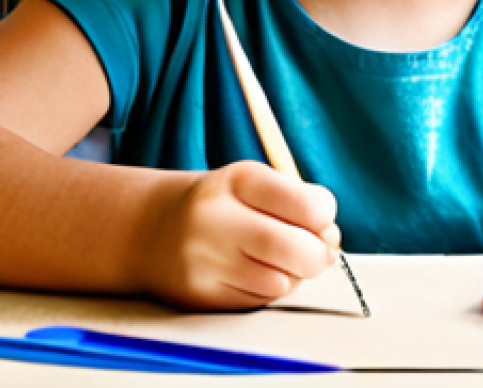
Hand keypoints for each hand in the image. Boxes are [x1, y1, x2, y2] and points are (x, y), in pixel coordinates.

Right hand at [141, 160, 339, 309]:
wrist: (151, 227)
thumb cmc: (221, 203)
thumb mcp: (253, 185)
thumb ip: (297, 204)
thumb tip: (331, 242)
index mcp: (239, 180)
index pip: (306, 204)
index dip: (325, 218)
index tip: (321, 219)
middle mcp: (217, 219)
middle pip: (294, 250)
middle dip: (317, 256)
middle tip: (317, 252)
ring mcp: (205, 261)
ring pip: (280, 283)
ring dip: (291, 275)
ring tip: (274, 258)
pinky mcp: (200, 296)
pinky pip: (258, 302)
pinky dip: (267, 290)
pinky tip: (251, 272)